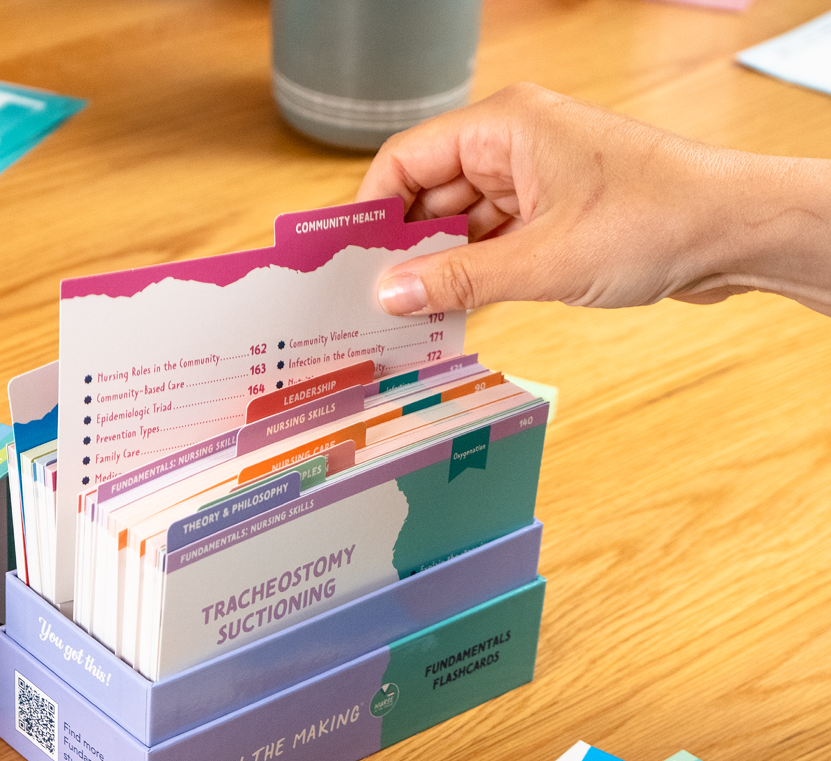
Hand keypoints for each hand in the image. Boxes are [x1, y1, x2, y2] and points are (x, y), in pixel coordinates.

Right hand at [358, 83, 830, 316]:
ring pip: (458, 225)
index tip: (344, 260)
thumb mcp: (541, 261)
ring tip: (404, 317)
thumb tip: (389, 295)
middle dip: (401, 249)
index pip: (407, 160)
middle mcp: (513, 145)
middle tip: (368, 302)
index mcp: (504, 126)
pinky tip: (448, 312)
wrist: (734, 231)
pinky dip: (470, 276)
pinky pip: (490, 244)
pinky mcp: (551, 214)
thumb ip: (456, 281)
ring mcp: (533, 180)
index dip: (370, 210)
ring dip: (436, 269)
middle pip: (428, 195)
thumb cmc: (654, 220)